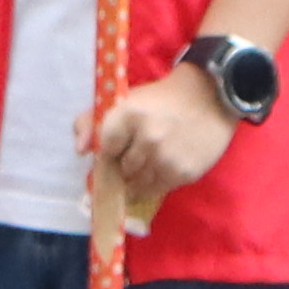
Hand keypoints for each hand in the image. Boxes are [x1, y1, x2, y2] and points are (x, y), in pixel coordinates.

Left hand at [84, 60, 245, 232]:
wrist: (209, 98)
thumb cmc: (161, 100)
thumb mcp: (125, 101)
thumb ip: (92, 122)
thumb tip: (80, 151)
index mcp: (128, 114)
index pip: (105, 149)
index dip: (113, 148)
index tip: (123, 141)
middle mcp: (147, 138)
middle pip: (121, 169)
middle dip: (126, 163)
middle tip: (141, 148)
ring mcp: (165, 158)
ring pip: (136, 185)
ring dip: (140, 176)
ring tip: (153, 157)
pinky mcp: (182, 173)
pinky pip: (156, 191)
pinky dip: (155, 183)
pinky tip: (164, 165)